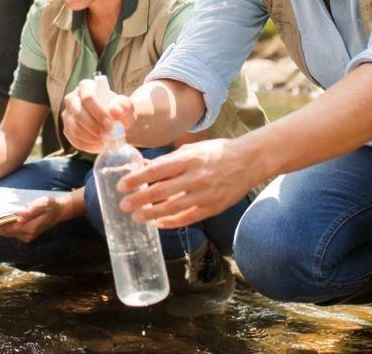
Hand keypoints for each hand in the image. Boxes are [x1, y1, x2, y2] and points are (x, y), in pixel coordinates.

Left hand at [0, 195, 69, 242]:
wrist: (60, 211)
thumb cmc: (51, 205)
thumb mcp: (43, 204)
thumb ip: (31, 211)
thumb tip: (19, 217)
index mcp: (29, 228)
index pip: (7, 229)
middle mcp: (27, 235)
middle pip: (5, 233)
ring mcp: (27, 236)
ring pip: (8, 233)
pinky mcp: (26, 234)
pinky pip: (12, 231)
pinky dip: (5, 226)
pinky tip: (1, 218)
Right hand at [61, 77, 134, 152]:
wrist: (116, 123)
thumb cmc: (120, 112)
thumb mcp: (126, 107)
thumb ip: (124, 106)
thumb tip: (115, 110)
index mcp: (86, 86)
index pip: (88, 97)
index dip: (98, 112)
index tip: (110, 124)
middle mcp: (72, 98)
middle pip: (78, 113)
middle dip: (94, 127)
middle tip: (108, 135)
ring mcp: (68, 114)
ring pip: (74, 128)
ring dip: (91, 138)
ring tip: (105, 141)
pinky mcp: (67, 129)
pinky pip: (73, 139)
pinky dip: (87, 145)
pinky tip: (99, 146)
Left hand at [116, 138, 261, 228]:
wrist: (249, 161)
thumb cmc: (217, 152)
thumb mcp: (192, 149)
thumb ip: (169, 160)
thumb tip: (144, 167)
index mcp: (189, 158)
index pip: (156, 170)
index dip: (137, 179)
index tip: (122, 185)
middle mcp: (196, 176)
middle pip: (161, 191)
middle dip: (139, 199)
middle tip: (124, 204)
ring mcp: (205, 194)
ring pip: (173, 208)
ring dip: (152, 214)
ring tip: (137, 216)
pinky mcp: (213, 207)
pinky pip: (189, 217)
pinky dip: (173, 222)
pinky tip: (159, 224)